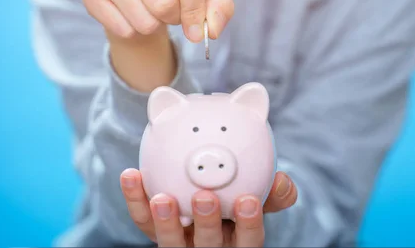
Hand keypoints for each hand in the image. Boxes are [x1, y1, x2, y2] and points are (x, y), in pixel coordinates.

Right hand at [81, 0, 233, 91]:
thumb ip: (220, 9)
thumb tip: (212, 30)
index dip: (196, 11)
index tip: (197, 28)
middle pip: (164, 4)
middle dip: (174, 18)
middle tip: (170, 14)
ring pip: (144, 21)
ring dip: (154, 27)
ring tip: (151, 13)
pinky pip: (124, 30)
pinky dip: (134, 32)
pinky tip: (131, 16)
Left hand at [120, 169, 297, 246]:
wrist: (205, 188)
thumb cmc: (238, 196)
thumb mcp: (259, 194)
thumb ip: (272, 189)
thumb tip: (282, 180)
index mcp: (238, 241)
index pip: (248, 241)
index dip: (248, 225)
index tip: (248, 200)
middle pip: (208, 247)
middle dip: (206, 225)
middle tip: (204, 197)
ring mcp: (180, 243)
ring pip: (171, 244)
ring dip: (165, 222)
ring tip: (162, 197)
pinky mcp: (153, 232)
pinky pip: (142, 221)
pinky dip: (135, 199)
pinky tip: (131, 174)